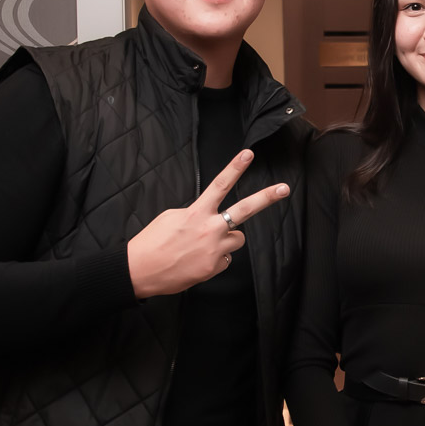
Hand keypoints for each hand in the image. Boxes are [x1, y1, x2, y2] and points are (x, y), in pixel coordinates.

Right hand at [126, 149, 288, 297]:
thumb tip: (208, 217)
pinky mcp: (214, 267)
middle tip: (284, 188)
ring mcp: (215, 250)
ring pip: (237, 239)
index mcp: (197, 213)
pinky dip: (216, 258)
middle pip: (245, 209)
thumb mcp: (171, 217)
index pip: (219, 185)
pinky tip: (198, 260)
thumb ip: (195, 213)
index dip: (235, 168)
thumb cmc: (151, 242)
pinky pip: (226, 259)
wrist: (140, 271)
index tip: (248, 154)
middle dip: (266, 197)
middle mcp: (210, 230)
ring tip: (204, 244)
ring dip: (227, 239)